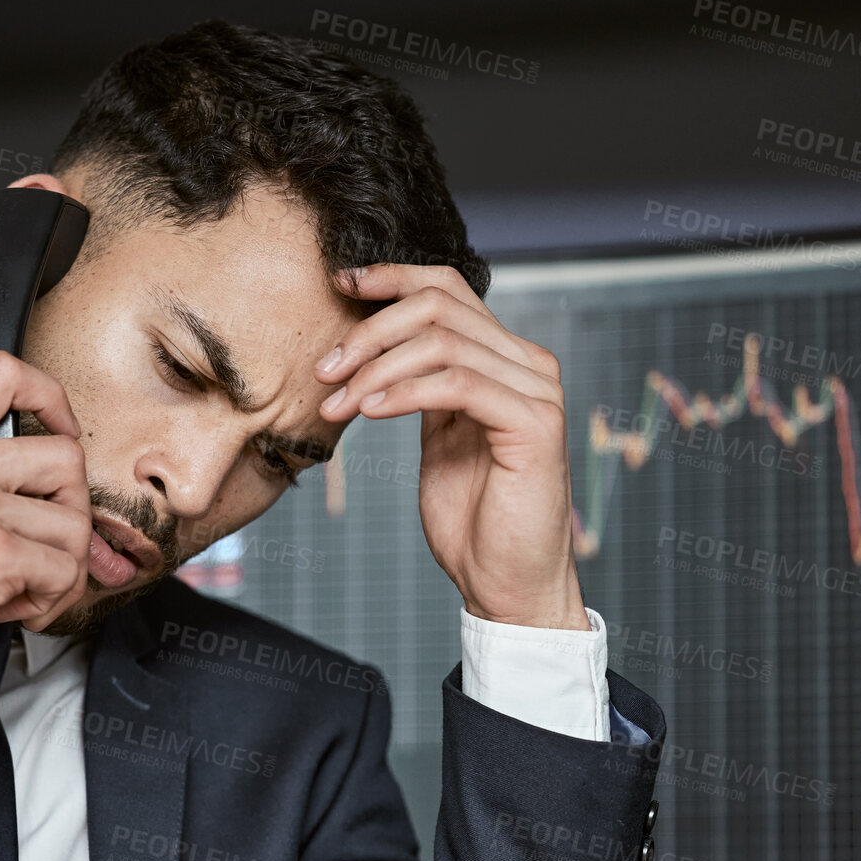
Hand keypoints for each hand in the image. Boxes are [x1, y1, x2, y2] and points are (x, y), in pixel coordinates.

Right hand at [0, 351, 91, 754]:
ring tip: (18, 588)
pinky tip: (10, 609)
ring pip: (74, 523)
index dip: (51, 400)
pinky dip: (49, 600)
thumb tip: (17, 467)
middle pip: (66, 456)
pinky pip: (65, 570)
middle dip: (71, 511)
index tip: (60, 434)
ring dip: (60, 567)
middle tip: (43, 546)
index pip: (3, 373)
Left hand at [315, 264, 587, 630]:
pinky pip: (458, 385)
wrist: (506, 583)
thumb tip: (374, 350)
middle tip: (323, 369)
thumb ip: (422, 389)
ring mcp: (537, 391)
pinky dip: (403, 391)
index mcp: (506, 360)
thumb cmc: (472, 519)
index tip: (338, 284)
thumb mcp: (438, 439)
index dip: (391, 278)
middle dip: (370, 330)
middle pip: (440, 306)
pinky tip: (369, 410)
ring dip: (376, 367)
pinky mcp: (534, 424)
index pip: (448, 289)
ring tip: (337, 402)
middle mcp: (528, 364)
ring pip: (443, 342)